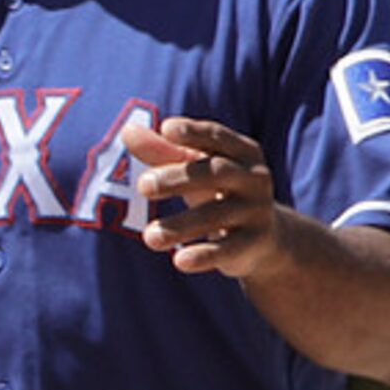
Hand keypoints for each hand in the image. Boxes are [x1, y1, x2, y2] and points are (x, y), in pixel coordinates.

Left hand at [122, 116, 288, 279]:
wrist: (263, 238)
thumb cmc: (217, 190)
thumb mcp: (193, 168)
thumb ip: (162, 151)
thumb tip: (127, 132)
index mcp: (242, 152)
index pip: (216, 136)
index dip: (193, 132)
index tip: (166, 128)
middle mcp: (254, 178)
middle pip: (214, 172)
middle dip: (177, 178)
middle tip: (142, 186)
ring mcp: (257, 211)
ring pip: (216, 215)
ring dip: (180, 226)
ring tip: (149, 237)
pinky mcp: (253, 243)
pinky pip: (227, 250)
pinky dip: (204, 256)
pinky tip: (179, 261)